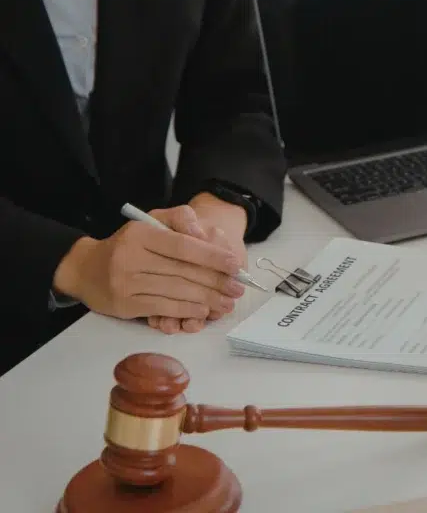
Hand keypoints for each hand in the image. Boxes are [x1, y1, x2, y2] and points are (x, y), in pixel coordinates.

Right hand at [53, 206, 245, 322]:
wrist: (85, 268)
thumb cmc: (128, 244)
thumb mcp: (151, 220)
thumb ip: (180, 219)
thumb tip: (203, 234)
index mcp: (141, 234)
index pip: (183, 246)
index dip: (212, 257)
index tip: (234, 265)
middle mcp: (131, 257)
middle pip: (183, 271)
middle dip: (215, 282)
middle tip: (237, 289)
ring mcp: (126, 283)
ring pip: (176, 292)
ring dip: (207, 300)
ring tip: (227, 303)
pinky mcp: (125, 305)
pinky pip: (163, 308)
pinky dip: (187, 311)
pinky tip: (204, 311)